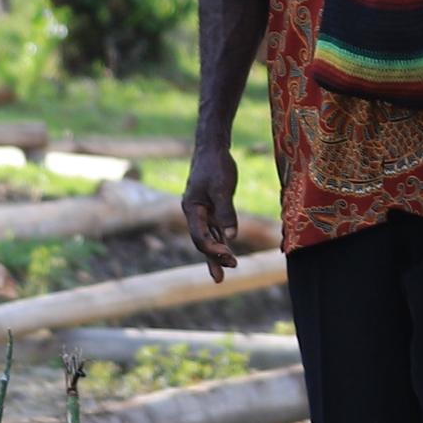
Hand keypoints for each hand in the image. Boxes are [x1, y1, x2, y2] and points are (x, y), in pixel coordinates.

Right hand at [182, 144, 242, 272]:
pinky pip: (215, 230)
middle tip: (225, 273)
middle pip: (202, 241)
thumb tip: (231, 236)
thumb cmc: (216, 165)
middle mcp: (194, 213)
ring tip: (222, 275)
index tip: (227, 255)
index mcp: (191, 208)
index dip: (212, 248)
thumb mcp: (222, 188)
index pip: (199, 235)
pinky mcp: (211, 209)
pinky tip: (227, 253)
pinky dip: (220, 241)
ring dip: (216, 254)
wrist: (212, 148)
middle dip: (213, 258)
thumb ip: (226, 212)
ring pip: (208, 238)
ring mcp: (202, 212)